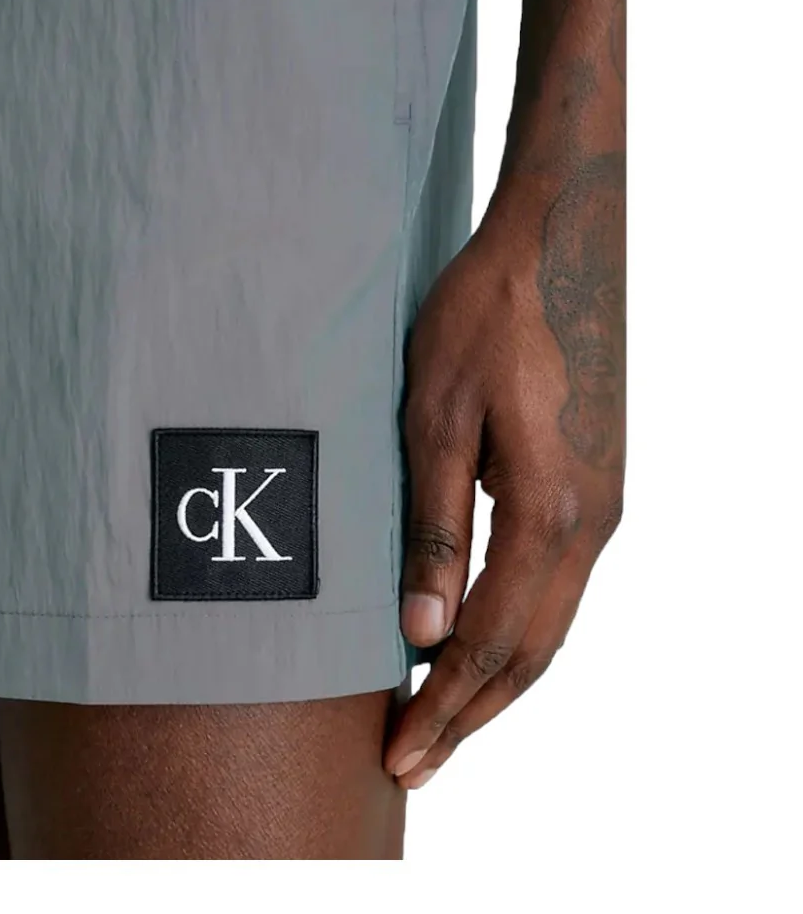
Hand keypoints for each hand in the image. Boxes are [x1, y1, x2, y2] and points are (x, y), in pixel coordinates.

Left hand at [384, 189, 624, 788]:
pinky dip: (514, 630)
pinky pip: (555, 585)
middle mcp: (592, 524)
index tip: (399, 755)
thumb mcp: (437, 418)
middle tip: (413, 762)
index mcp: (550, 513)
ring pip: (548, 625)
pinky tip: (476, 640)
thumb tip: (422, 634)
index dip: (442, 708)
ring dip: (494, 680)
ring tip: (441, 721)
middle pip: (529, 653)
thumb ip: (433, 529)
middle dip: (469, 715)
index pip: (487, 643)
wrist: (557, 241)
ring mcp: (603, 505)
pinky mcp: (595, 483)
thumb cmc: (485, 316)